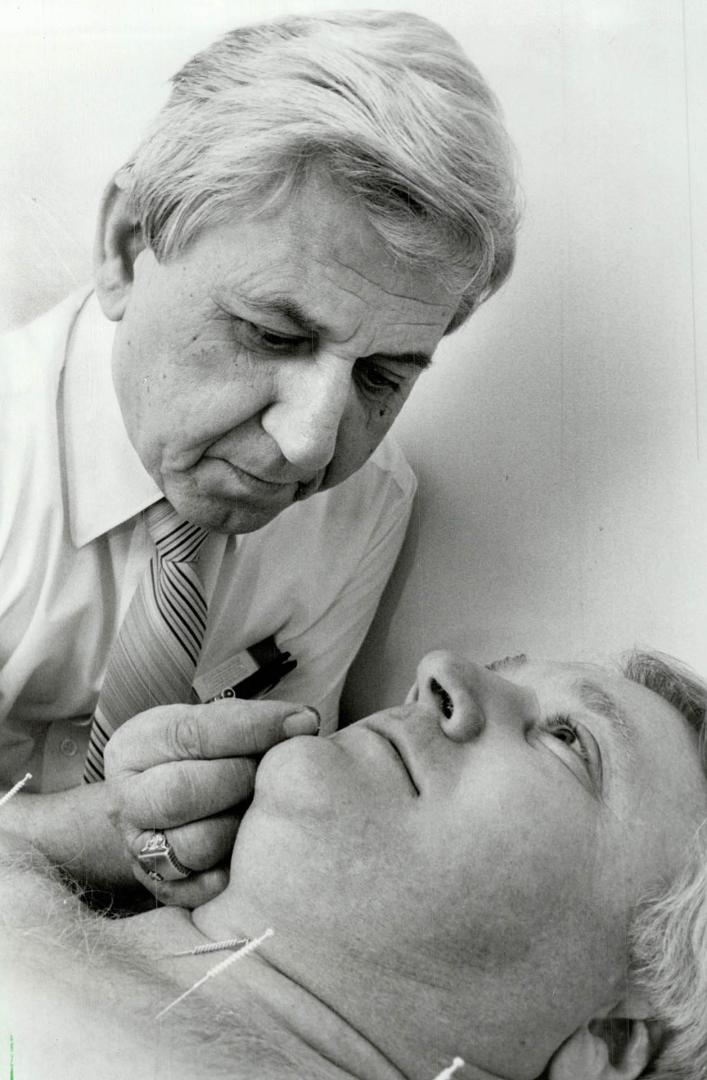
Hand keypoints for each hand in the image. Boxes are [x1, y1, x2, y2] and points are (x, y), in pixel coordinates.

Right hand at [103, 699, 318, 906]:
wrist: (171, 811)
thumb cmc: (202, 760)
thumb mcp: (211, 727)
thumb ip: (249, 722)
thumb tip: (303, 723)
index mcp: (133, 748)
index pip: (192, 734)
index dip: (253, 728)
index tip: (302, 723)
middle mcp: (125, 802)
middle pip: (182, 793)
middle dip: (240, 779)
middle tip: (270, 774)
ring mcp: (139, 851)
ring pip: (195, 845)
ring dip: (240, 826)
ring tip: (258, 811)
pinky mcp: (164, 891)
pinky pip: (206, 887)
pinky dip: (235, 868)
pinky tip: (251, 846)